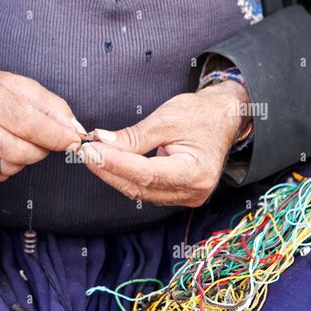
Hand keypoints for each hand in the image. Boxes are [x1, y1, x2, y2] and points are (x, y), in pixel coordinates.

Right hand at [0, 69, 86, 181]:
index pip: (30, 123)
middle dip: (41, 150)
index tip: (73, 141)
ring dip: (23, 159)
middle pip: (22, 150)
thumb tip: (75, 130)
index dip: (55, 136)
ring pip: (10, 166)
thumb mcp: (21, 87)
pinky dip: (5, 167)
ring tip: (14, 141)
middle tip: (41, 141)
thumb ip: (52, 107)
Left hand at [80, 81, 249, 206]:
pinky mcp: (177, 194)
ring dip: (113, 174)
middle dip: (108, 169)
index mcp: (196, 172)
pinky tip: (111, 163)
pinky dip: (125, 176)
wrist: (224, 118)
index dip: (114, 163)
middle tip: (85, 152)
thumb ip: (134, 136)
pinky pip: (145, 190)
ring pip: (138, 191)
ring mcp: (185, 197)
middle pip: (139, 187)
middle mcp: (192, 191)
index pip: (146, 173)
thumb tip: (102, 143)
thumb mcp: (167, 119)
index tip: (90, 151)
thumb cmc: (201, 114)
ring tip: (94, 155)